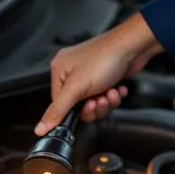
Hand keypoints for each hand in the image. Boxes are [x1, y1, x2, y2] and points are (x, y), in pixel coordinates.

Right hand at [35, 13, 163, 133]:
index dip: (75, 111)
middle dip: (93, 106)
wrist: (133, 47)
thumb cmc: (106, 57)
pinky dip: (113, 95)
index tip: (87, 108)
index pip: (59, 103)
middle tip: (99, 100)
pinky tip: (117, 89)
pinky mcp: (106, 76)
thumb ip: (58, 110)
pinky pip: (105, 95)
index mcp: (60, 70)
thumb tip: (41, 127)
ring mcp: (91, 73)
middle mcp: (74, 70)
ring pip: (94, 102)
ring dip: (105, 102)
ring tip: (109, 93)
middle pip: (78, 105)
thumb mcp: (77, 88)